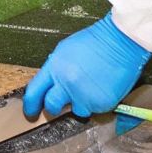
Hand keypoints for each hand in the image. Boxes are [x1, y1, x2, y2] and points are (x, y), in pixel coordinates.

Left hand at [23, 13, 150, 117]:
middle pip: (51, 106)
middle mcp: (67, 83)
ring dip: (80, 103)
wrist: (121, 40)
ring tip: (90, 86)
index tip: (30, 111)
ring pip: (76, 110)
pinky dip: (97, 102)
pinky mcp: (101, 102)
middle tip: (62, 101)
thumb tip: (49, 86)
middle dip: (55, 106)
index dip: (30, 105)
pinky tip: (102, 87)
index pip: (34, 93)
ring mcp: (85, 95)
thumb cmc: (94, 42)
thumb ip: (54, 70)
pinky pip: (95, 109)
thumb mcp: (65, 50)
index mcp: (55, 68)